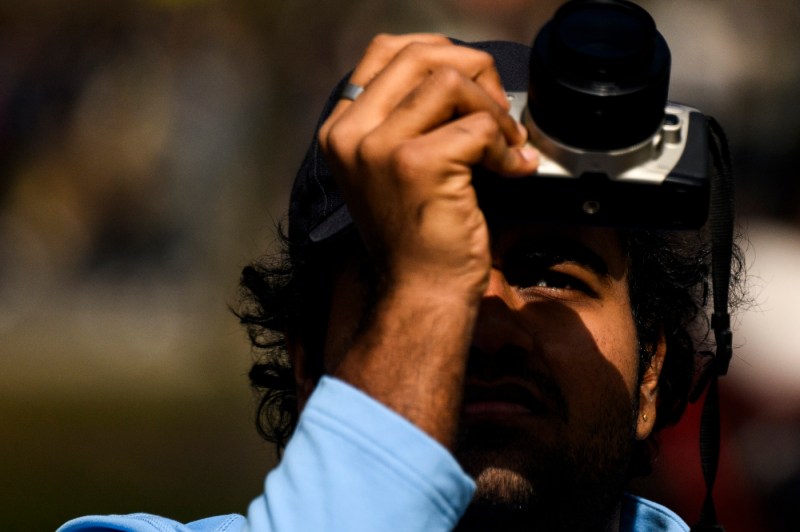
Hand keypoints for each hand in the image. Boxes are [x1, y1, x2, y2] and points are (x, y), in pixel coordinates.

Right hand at [317, 34, 538, 445]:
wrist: (420, 293)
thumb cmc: (416, 235)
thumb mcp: (391, 167)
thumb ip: (408, 117)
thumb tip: (462, 72)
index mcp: (341, 129)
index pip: (385, 50)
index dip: (437, 51)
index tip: (470, 80)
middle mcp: (350, 133)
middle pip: (419, 54)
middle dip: (474, 70)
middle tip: (497, 110)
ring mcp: (378, 147)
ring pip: (450, 81)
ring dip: (493, 109)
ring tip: (505, 143)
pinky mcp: (415, 165)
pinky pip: (477, 126)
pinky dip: (504, 146)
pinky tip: (510, 170)